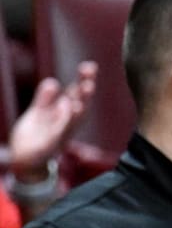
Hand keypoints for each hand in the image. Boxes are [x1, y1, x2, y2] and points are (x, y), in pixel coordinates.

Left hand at [9, 61, 96, 181]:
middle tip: (91, 73)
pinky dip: (67, 119)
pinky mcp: (52, 143)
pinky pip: (62, 130)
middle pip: (80, 102)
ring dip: (83, 102)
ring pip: (76, 116)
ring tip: (87, 88)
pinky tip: (71, 107)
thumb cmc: (35, 136)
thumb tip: (52, 81)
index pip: (76, 92)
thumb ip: (45, 98)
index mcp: (64, 111)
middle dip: (87, 88)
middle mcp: (68, 120)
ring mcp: (62, 132)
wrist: (26, 161)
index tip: (89, 66)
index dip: (83, 79)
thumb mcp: (39, 113)